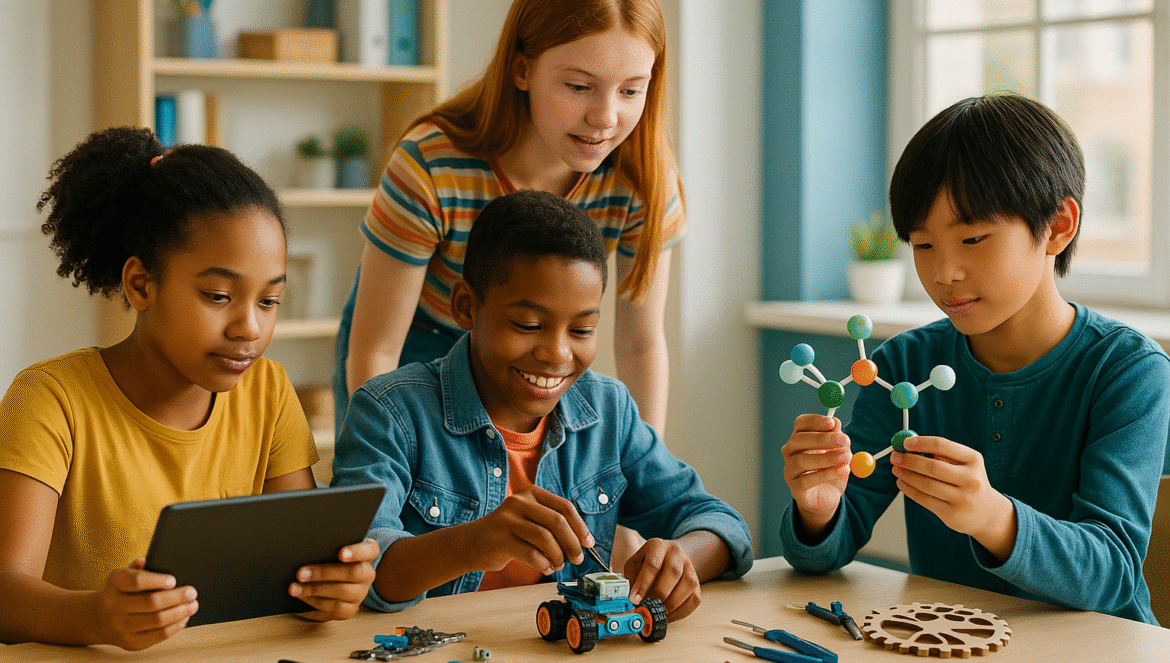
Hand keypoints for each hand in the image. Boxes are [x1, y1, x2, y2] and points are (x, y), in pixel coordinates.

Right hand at [93, 558, 197, 650]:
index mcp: (116, 583)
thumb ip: (139, 567)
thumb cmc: (123, 591)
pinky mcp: (131, 642)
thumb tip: (148, 561)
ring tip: (192, 605)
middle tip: (192, 593)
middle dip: (177, 597)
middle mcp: (115, 605)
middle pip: (151, 602)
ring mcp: (122, 626)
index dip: (157, 580)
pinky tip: (183, 618)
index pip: (137, 581)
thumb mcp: (126, 574)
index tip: (174, 580)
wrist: (101, 617)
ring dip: (180, 612)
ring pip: (157, 620)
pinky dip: (175, 626)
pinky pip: (158, 635)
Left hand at [291, 538, 378, 620]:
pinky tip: (302, 598)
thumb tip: (307, 549)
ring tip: (295, 588)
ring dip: (314, 590)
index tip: (341, 554)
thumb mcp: (331, 549)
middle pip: (353, 573)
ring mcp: (360, 593)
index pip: (371, 550)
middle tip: (301, 573)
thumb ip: (327, 547)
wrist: (334, 580)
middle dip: (324, 573)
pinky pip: (334, 609)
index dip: (357, 552)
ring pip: (341, 593)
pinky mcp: (350, 610)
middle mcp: (368, 574)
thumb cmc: (331, 559)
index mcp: (367, 554)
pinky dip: (315, 603)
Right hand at [466, 486, 590, 575]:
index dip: (580, 526)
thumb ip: (551, 522)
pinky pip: (531, 554)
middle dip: (572, 543)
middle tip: (577, 559)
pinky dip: (543, 564)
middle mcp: (519, 502)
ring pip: (545, 539)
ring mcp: (507, 520)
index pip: (564, 506)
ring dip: (558, 556)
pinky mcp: (500, 539)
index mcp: (530, 493)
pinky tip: (545, 568)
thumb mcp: (529, 518)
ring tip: (558, 564)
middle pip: (557, 522)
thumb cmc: (508, 533)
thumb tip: (583, 540)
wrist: (471, 542)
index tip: (588, 543)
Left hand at [623, 538, 701, 621]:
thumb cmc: (647, 563)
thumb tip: (631, 601)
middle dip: (659, 593)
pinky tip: (668, 615)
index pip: (653, 563)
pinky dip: (682, 611)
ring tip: (658, 612)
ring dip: (672, 603)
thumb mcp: (635, 565)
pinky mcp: (697, 582)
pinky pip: (695, 598)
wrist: (668, 558)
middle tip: (648, 607)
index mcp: (657, 546)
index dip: (643, 584)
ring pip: (688, 585)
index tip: (635, 600)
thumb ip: (631, 580)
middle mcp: (676, 553)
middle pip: (673, 572)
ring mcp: (689, 567)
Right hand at [781, 415, 851, 534]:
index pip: (800, 424)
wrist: (828, 497)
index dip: (814, 421)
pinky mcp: (795, 488)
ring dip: (826, 458)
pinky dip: (826, 474)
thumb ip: (837, 439)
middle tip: (844, 440)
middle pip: (798, 439)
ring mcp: (790, 470)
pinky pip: (807, 480)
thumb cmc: (831, 470)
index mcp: (801, 439)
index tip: (832, 423)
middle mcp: (790, 452)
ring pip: (801, 460)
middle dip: (822, 439)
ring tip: (846, 458)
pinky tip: (842, 471)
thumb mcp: (839, 452)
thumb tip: (836, 422)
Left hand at [891, 436, 1016, 560]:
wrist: (987, 512)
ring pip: (926, 484)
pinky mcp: (952, 514)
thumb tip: (908, 446)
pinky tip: (901, 482)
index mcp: (973, 460)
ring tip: (896, 469)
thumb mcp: (965, 463)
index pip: (942, 445)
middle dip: (909, 460)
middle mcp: (971, 479)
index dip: (920, 443)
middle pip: (932, 467)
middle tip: (895, 456)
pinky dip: (909, 490)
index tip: (904, 443)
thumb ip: (942, 454)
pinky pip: (924, 499)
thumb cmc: (969, 481)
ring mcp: (962, 498)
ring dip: (906, 475)